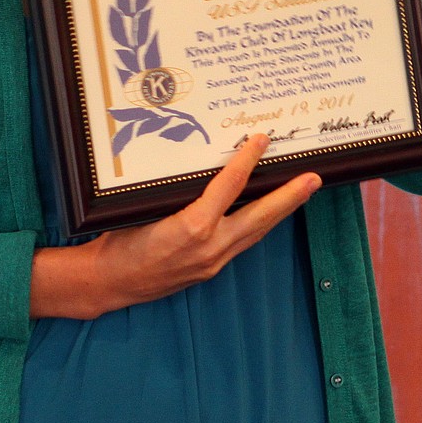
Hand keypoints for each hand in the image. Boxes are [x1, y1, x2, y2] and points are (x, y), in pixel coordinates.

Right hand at [29, 135, 320, 318]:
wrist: (107, 283)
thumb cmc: (119, 241)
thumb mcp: (143, 207)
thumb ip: (176, 193)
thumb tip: (202, 168)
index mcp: (192, 228)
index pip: (230, 186)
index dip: (248, 160)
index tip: (262, 139)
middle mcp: (209, 247)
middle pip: (260, 216)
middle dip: (289, 196)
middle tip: (314, 178)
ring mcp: (212, 262)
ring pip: (255, 232)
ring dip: (279, 211)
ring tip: (300, 192)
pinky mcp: (209, 270)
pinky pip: (240, 242)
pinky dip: (256, 225)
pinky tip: (263, 215)